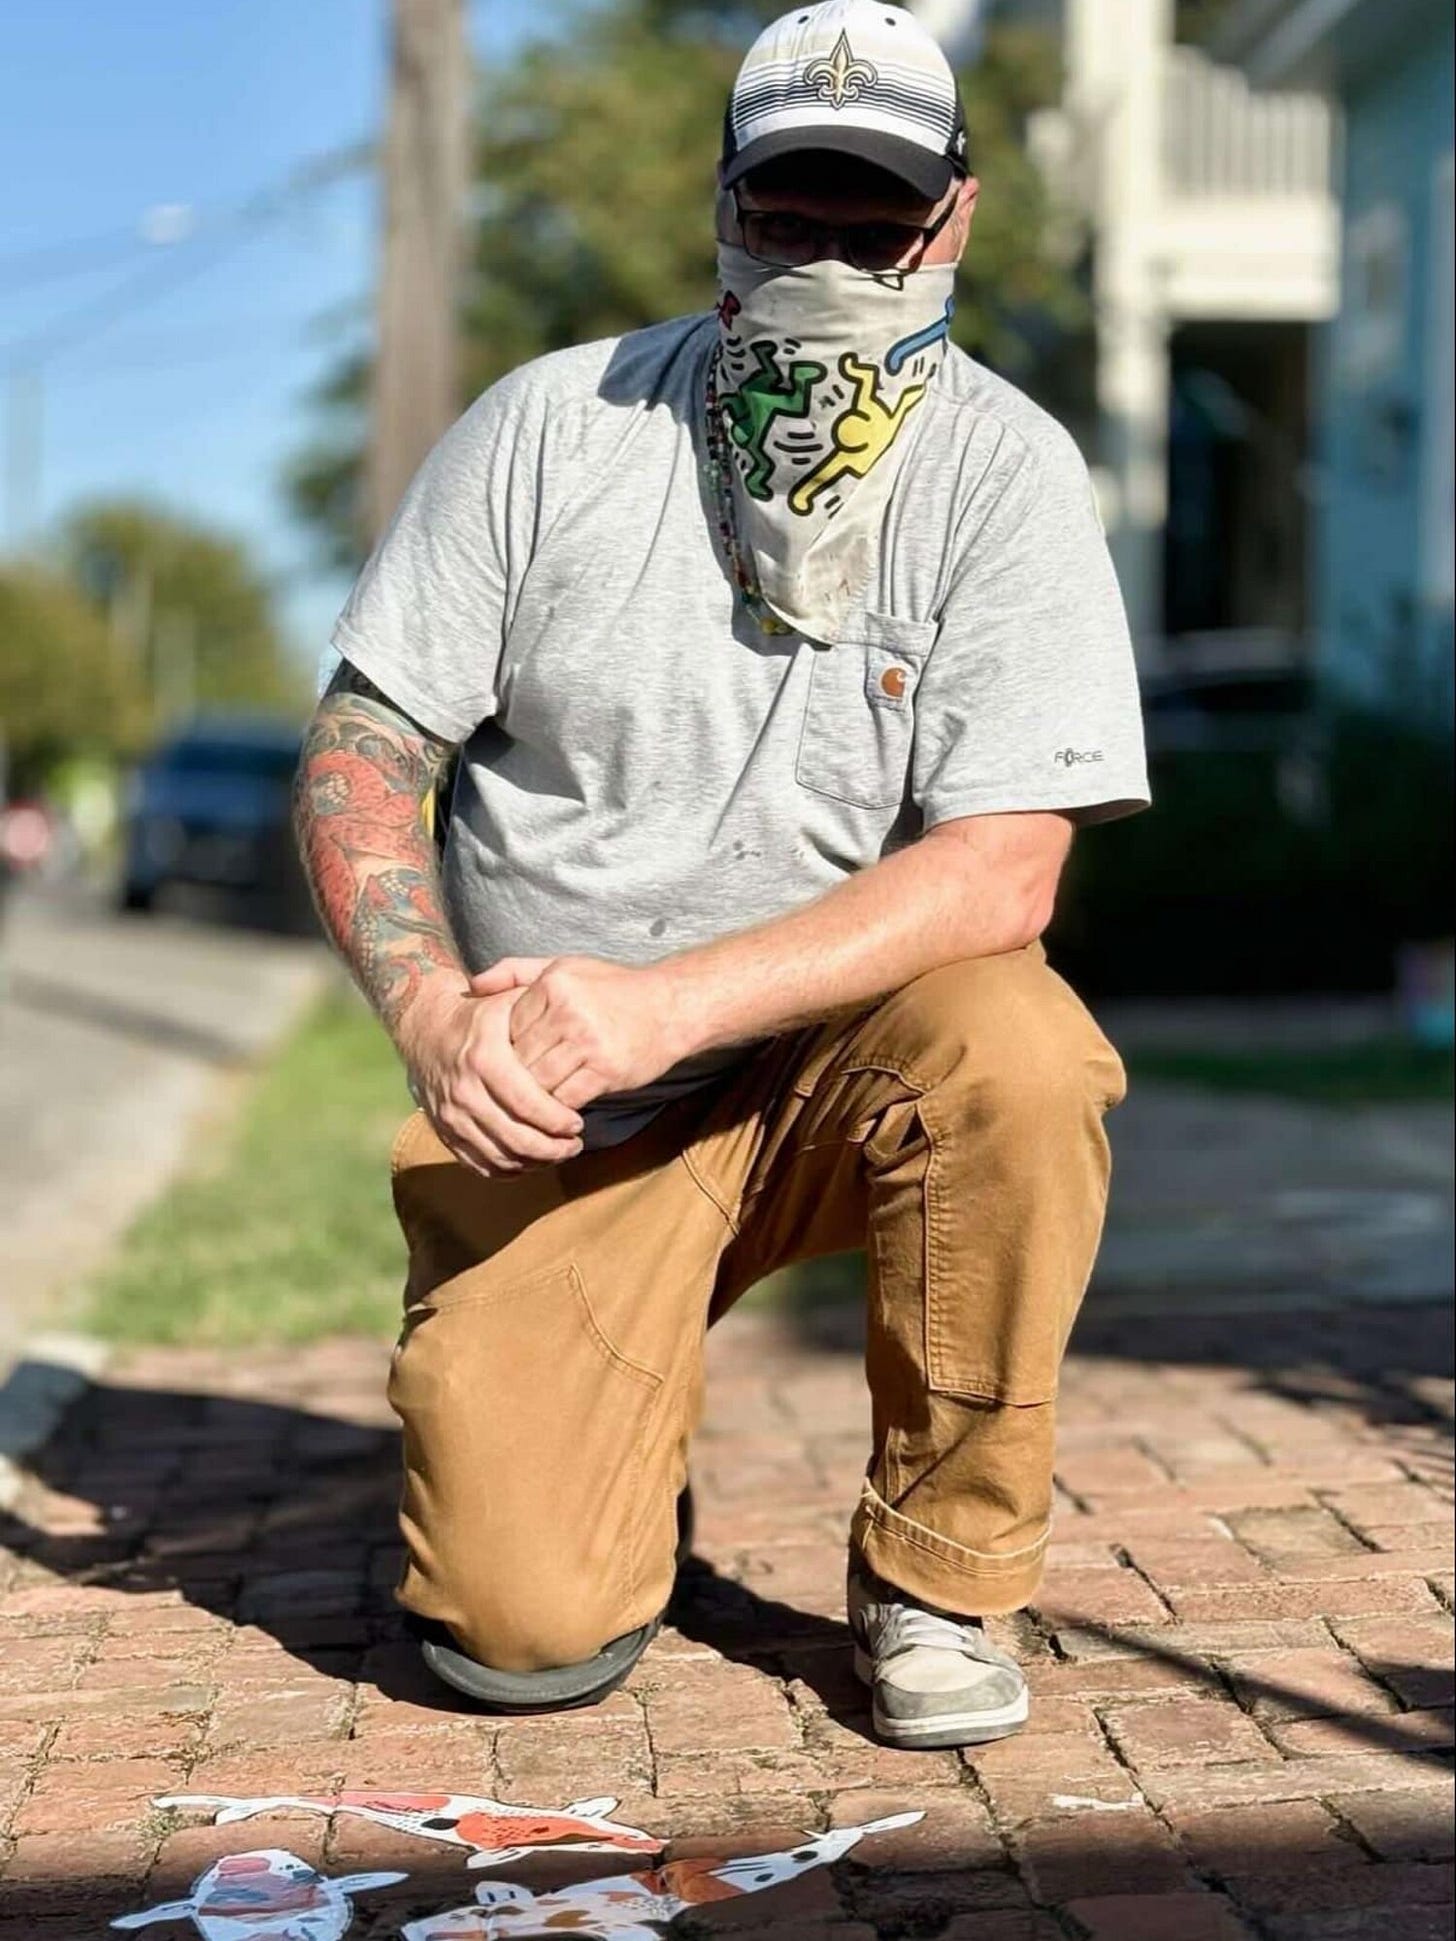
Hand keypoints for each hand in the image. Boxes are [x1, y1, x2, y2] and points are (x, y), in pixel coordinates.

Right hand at [399, 983, 585, 1176]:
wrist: (426, 1028)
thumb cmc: (481, 1015)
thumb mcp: (509, 1001)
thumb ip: (542, 1018)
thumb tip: (577, 1035)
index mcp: (484, 1059)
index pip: (527, 1104)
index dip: (556, 1120)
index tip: (578, 1124)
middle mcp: (464, 1091)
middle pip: (515, 1138)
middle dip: (552, 1149)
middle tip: (575, 1145)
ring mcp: (451, 1115)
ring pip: (499, 1157)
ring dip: (534, 1162)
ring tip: (559, 1153)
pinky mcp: (444, 1132)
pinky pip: (479, 1165)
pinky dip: (509, 1170)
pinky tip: (531, 1161)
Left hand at [468, 955, 688, 1110]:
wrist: (672, 1006)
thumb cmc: (614, 988)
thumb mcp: (565, 967)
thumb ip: (515, 972)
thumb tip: (472, 985)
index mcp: (554, 984)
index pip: (507, 1026)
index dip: (501, 1050)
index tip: (501, 1064)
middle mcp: (568, 1011)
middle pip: (519, 1058)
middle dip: (511, 1080)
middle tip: (503, 1095)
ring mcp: (588, 1042)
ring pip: (538, 1083)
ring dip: (531, 1100)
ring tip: (526, 1108)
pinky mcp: (606, 1070)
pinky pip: (566, 1099)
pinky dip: (556, 1111)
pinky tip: (556, 1113)